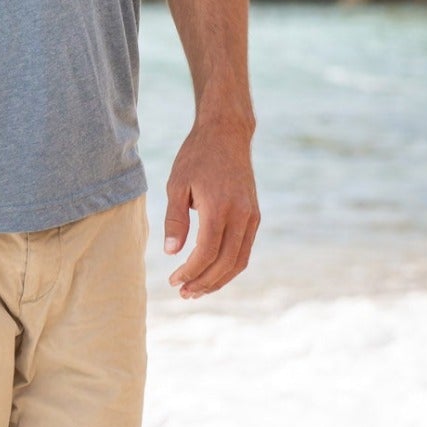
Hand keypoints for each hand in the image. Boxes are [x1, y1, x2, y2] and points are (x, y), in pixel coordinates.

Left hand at [163, 118, 258, 299]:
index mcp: (219, 208)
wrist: (226, 134)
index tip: (173, 280)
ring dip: (218, 279)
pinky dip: (229, 266)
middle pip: (224, 263)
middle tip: (183, 292)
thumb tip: (172, 252)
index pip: (206, 253)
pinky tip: (213, 271)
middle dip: (203, 282)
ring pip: (239, 261)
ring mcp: (251, 217)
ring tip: (196, 289)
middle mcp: (241, 216)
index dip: (190, 271)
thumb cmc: (196, 156)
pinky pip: (244, 250)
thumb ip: (175, 219)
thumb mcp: (177, 183)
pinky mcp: (255, 216)